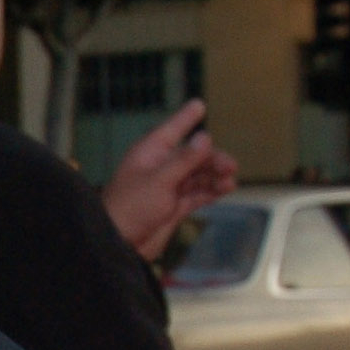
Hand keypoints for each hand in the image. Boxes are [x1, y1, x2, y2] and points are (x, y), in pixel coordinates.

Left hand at [101, 100, 240, 261]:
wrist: (119, 245)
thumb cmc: (129, 208)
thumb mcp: (159, 181)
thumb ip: (184, 160)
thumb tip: (205, 137)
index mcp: (150, 154)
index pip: (171, 130)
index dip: (185, 118)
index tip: (199, 104)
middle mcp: (160, 167)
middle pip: (192, 155)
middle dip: (212, 158)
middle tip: (229, 166)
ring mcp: (168, 188)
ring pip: (198, 175)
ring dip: (215, 176)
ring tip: (230, 180)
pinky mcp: (173, 207)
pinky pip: (197, 194)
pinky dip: (211, 191)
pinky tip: (225, 189)